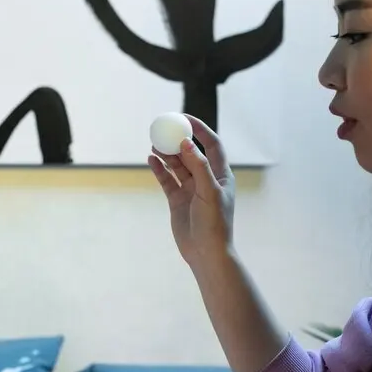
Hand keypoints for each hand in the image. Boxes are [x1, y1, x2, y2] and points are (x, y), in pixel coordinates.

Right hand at [147, 114, 235, 269]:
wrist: (206, 253)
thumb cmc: (215, 224)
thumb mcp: (209, 192)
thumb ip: (199, 166)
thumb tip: (186, 143)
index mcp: (220, 175)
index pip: (211, 144)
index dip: (199, 129)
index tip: (184, 118)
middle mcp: (206, 180)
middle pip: (191, 153)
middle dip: (178, 140)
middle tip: (164, 129)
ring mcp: (191, 190)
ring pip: (177, 166)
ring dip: (167, 154)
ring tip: (155, 145)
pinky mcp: (177, 200)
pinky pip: (167, 180)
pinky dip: (159, 170)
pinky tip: (150, 160)